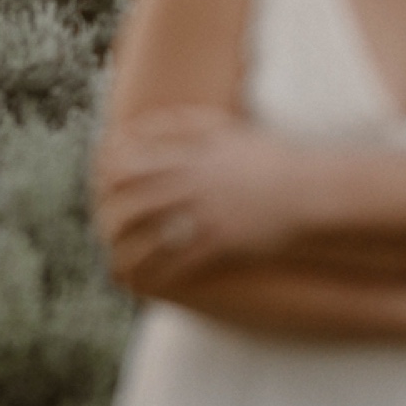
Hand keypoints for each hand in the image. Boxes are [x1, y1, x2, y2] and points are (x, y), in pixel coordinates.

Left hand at [95, 106, 309, 290]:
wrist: (308, 189)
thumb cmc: (269, 157)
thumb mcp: (226, 130)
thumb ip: (184, 123)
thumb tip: (143, 122)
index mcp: (190, 152)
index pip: (132, 158)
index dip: (108, 170)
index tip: (97, 180)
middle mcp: (192, 181)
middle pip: (133, 195)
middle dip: (109, 211)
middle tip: (99, 224)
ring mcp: (204, 212)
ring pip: (149, 231)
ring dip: (125, 248)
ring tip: (113, 260)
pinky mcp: (220, 241)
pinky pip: (177, 261)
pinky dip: (156, 274)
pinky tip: (144, 284)